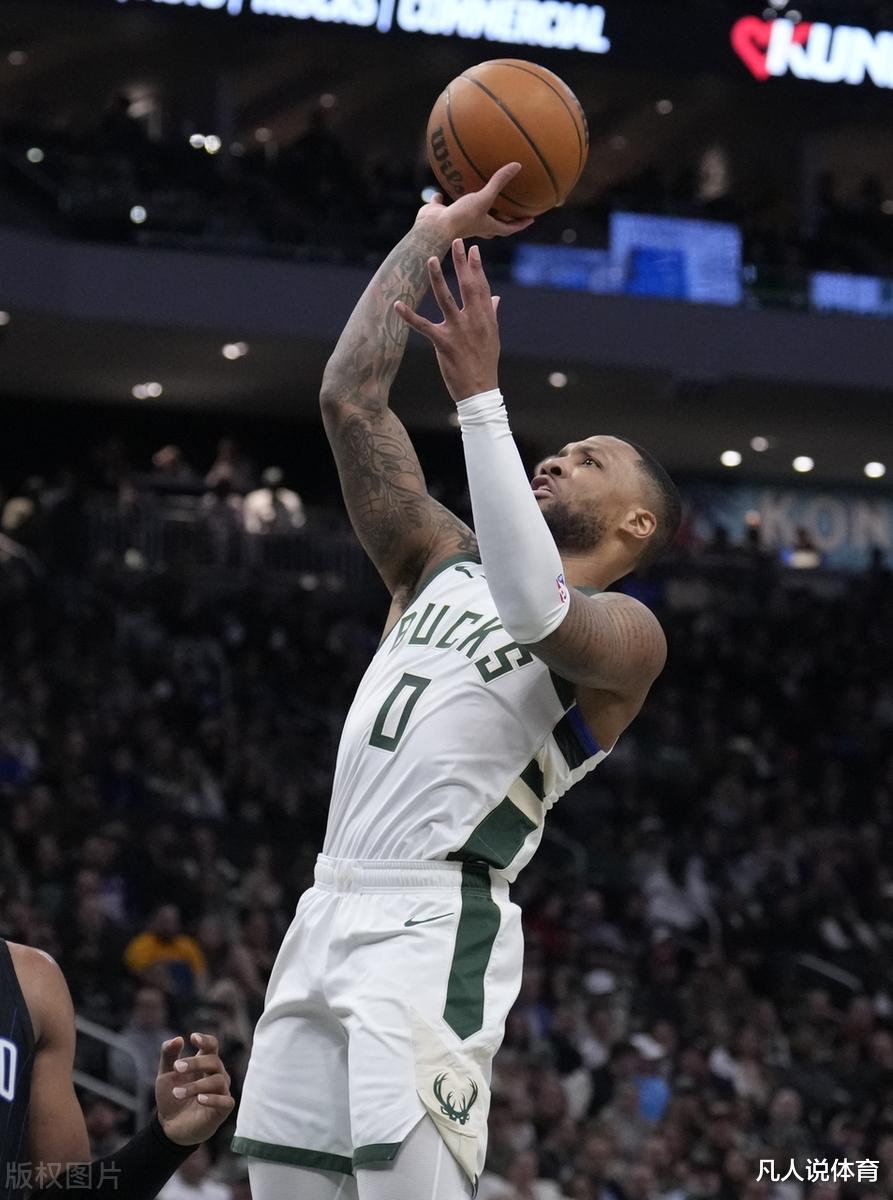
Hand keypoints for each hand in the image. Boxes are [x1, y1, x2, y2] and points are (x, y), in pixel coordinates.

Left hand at [155, 1033, 234, 1146]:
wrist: (170, 1128)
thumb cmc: (171, 1098)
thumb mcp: (165, 1075)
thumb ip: (169, 1055)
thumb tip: (178, 1038)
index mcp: (205, 1063)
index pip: (212, 1045)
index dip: (205, 1040)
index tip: (192, 1037)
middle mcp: (217, 1074)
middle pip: (214, 1061)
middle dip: (195, 1063)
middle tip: (176, 1068)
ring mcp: (222, 1091)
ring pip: (217, 1080)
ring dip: (196, 1085)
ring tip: (177, 1093)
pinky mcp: (223, 1110)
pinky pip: (225, 1101)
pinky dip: (213, 1099)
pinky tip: (199, 1099)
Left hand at [395, 238, 500, 403]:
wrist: (480, 390)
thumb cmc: (485, 363)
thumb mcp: (492, 337)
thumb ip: (492, 314)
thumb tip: (496, 298)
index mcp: (486, 318)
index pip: (482, 287)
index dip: (476, 267)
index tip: (472, 249)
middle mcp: (474, 320)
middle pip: (467, 286)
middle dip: (461, 263)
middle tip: (456, 241)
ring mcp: (458, 331)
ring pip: (445, 299)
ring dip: (437, 278)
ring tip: (430, 259)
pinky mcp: (443, 343)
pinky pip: (423, 326)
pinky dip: (408, 316)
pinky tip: (397, 305)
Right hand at [414, 163, 532, 241]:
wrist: (435, 229)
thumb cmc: (462, 217)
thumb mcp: (484, 198)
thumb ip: (499, 183)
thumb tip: (517, 165)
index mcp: (487, 226)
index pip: (508, 228)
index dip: (520, 224)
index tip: (530, 220)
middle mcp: (474, 226)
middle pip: (492, 225)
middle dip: (501, 219)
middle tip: (510, 211)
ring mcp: (458, 221)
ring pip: (470, 214)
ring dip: (476, 208)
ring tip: (480, 196)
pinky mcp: (443, 214)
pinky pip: (443, 204)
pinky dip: (443, 197)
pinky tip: (443, 187)